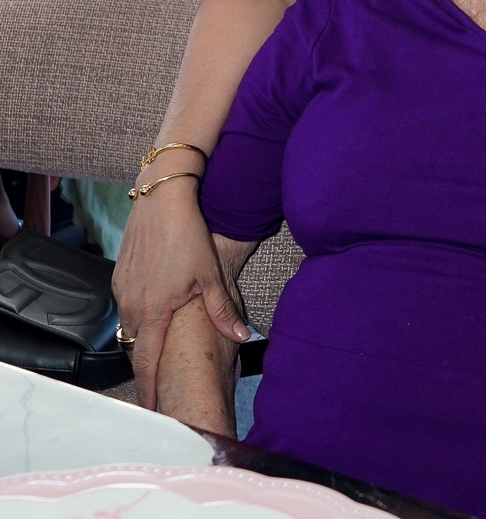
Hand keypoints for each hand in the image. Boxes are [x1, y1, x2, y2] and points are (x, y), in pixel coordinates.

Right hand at [113, 187, 249, 408]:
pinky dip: (138, 316)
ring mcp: (122, 289)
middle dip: (147, 367)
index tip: (152, 411)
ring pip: (130, 326)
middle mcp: (131, 304)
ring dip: (143, 339)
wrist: (163, 198)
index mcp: (153, 311)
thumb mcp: (210, 274)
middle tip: (161, 385)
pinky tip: (154, 313)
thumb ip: (222, 311)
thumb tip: (242, 337)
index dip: (148, 390)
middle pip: (136, 347)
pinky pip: (126, 306)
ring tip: (159, 352)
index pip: (147, 363)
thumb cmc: (188, 234)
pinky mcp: (119, 275)